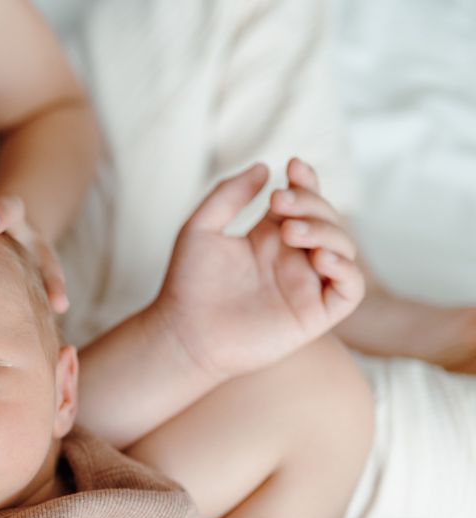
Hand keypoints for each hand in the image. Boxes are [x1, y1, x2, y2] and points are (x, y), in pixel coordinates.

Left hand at [154, 158, 363, 380]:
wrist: (183, 334)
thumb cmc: (186, 285)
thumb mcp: (200, 229)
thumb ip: (228, 195)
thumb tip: (263, 167)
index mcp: (269, 238)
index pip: (304, 202)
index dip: (306, 181)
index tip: (292, 166)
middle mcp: (293, 259)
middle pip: (326, 219)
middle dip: (311, 202)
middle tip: (279, 203)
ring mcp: (306, 286)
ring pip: (343, 247)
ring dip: (326, 230)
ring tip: (290, 231)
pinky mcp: (315, 315)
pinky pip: (350, 289)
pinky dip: (345, 268)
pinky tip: (320, 257)